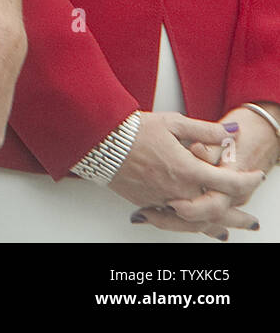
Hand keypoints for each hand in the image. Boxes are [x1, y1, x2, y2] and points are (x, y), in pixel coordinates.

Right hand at [111, 111, 264, 238]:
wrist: (100, 140)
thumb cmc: (133, 129)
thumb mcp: (172, 123)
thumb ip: (204, 130)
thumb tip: (230, 134)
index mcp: (188, 169)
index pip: (229, 182)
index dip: (247, 180)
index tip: (256, 177)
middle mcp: (179, 190)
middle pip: (218, 210)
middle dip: (238, 216)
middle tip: (251, 221)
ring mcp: (163, 200)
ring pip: (197, 222)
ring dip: (216, 227)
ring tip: (227, 232)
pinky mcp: (147, 203)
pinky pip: (175, 221)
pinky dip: (189, 226)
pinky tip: (192, 226)